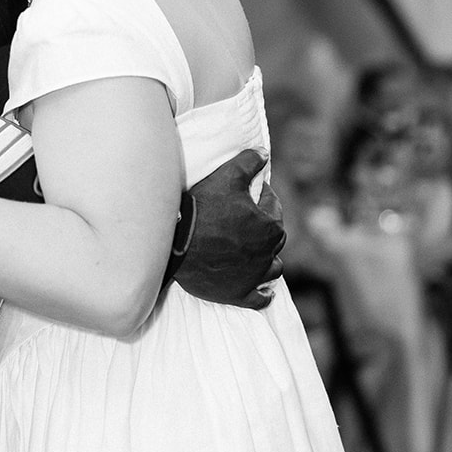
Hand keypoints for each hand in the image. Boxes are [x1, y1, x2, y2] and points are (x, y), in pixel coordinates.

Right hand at [168, 149, 285, 308]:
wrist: (176, 243)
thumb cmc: (202, 208)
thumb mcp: (226, 176)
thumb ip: (248, 162)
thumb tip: (264, 153)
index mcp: (270, 225)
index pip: (273, 206)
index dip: (262, 196)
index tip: (251, 193)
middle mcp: (268, 253)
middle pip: (274, 237)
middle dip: (265, 227)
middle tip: (247, 219)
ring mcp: (254, 276)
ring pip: (272, 268)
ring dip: (268, 260)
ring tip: (256, 253)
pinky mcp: (239, 294)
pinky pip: (259, 297)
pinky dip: (262, 293)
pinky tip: (262, 289)